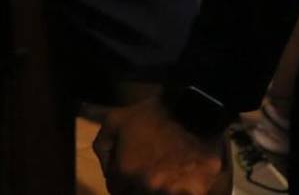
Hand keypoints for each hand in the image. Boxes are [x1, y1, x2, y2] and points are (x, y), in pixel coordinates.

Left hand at [93, 99, 231, 194]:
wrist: (191, 112)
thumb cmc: (151, 115)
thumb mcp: (115, 121)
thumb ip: (102, 148)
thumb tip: (106, 171)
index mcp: (126, 171)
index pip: (115, 190)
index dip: (121, 180)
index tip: (130, 170)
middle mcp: (147, 186)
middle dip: (138, 187)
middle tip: (148, 172)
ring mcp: (172, 192)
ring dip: (159, 191)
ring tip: (165, 175)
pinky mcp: (196, 193)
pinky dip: (181, 192)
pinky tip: (181, 180)